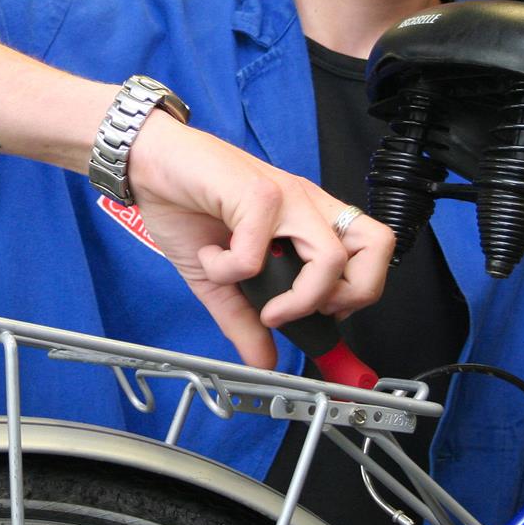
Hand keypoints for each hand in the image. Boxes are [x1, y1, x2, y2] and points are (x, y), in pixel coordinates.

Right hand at [125, 113, 394, 367]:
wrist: (146, 161)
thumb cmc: (184, 205)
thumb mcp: (217, 279)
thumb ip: (243, 319)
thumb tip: (263, 363)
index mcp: (308, 219)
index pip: (371, 254)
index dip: (355, 296)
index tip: (315, 323)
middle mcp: (306, 204)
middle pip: (377, 247)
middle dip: (350, 296)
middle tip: (303, 309)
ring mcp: (285, 196)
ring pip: (331, 257)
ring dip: (299, 297)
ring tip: (265, 304)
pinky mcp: (254, 192)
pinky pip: (257, 254)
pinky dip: (229, 271)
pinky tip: (211, 258)